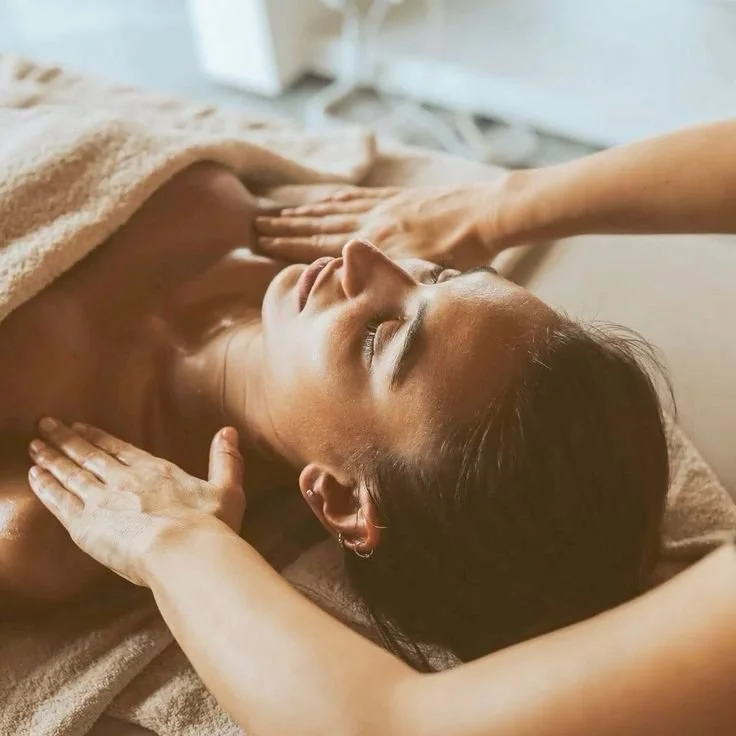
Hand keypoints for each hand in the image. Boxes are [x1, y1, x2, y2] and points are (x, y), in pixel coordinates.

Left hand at [27, 419, 245, 585]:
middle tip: (45, 425)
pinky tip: (34, 477)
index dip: (98, 437)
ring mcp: (103, 500)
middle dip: (66, 439)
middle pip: (89, 455)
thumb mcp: (227, 490)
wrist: (184, 551)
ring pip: (70, 474)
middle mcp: (125, 480)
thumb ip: (226, 460)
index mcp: (155, 471)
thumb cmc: (209, 526)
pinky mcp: (86, 524)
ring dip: (51, 458)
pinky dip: (46, 487)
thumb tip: (228, 431)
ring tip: (34, 445)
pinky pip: (59, 501)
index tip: (81, 426)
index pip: (119, 449)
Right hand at [255, 181, 509, 269]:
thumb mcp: (422, 275)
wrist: (489, 213)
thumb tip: (347, 285)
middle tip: (254, 226)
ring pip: (333, 209)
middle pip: (319, 225)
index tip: (259, 242)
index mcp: (374, 244)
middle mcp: (371, 222)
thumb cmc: (462, 252)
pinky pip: (356, 197)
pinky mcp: (397, 197)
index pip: (320, 245)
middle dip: (284, 228)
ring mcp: (383, 206)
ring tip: (277, 212)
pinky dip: (333, 198)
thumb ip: (384, 278)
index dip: (288, 245)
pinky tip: (323, 197)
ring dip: (302, 212)